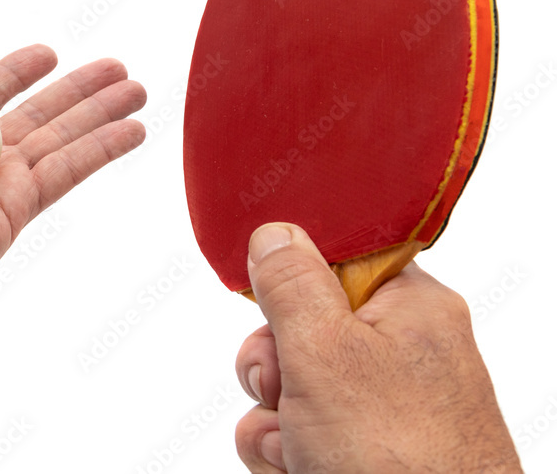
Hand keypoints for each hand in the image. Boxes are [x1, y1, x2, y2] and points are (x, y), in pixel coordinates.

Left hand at [0, 34, 146, 337]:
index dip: (14, 72)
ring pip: (61, 137)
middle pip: (36, 115)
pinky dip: (104, 148)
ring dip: (100, 112)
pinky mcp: (16, 210)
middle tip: (114, 67)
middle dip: (76, 91)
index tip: (46, 53)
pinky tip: (135, 130)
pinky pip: (68, 170)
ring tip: (137, 87)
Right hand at [234, 224, 521, 472]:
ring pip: (287, 386)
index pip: (339, 261)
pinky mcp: (357, 453)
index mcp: (410, 309)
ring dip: (271, 418)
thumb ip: (293, 285)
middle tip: (285, 386)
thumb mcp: (328, 352)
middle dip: (273, 364)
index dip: (295, 281)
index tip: (273, 304)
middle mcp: (397, 355)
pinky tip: (297, 469)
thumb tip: (275, 232)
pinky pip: (290, 431)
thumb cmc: (399, 459)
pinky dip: (280, 452)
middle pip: (299, 327)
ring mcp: (377, 409)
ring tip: (298, 448)